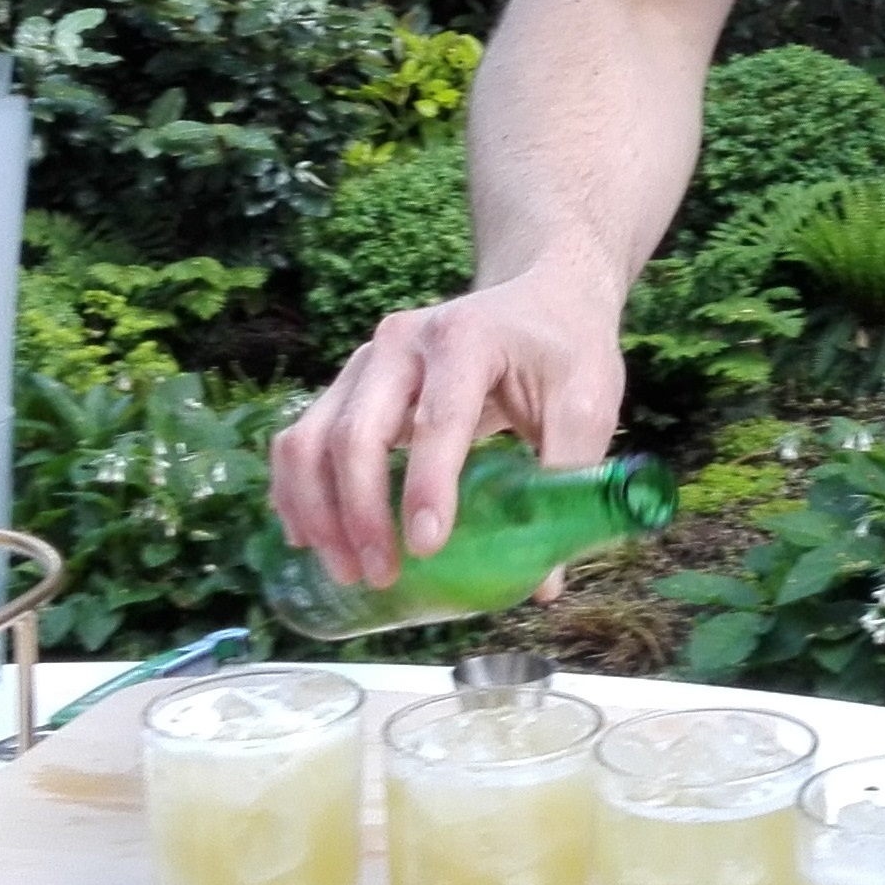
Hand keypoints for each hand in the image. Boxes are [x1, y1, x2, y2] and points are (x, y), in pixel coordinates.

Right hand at [267, 265, 626, 586]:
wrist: (538, 300)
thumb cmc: (564, 352)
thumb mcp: (587, 405)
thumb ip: (567, 482)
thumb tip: (544, 584)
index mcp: (466, 339)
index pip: (438, 418)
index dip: (428, 485)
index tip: (426, 547)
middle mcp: (402, 342)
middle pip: (358, 432)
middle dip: (362, 512)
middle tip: (382, 574)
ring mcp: (366, 362)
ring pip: (313, 438)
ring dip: (318, 510)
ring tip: (347, 570)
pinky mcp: (349, 386)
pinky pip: (301, 439)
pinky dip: (296, 491)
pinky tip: (310, 539)